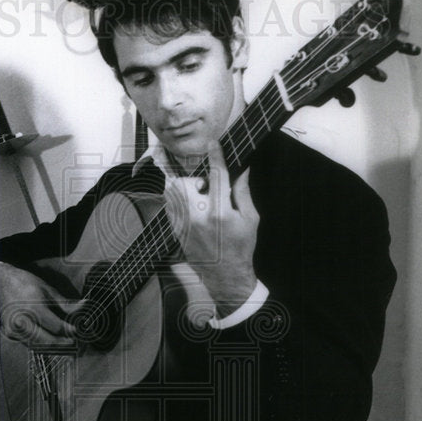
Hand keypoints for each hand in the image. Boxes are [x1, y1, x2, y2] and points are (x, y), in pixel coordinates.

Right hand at [0, 264, 80, 348]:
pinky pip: (30, 344)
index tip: (80, 332)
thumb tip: (85, 306)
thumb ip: (65, 304)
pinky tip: (52, 342)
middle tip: (76, 343)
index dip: (70, 331)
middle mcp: (21, 320)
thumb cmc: (26, 284)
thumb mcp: (47, 290)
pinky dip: (42, 345)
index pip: (56, 326)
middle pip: (47, 341)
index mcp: (32, 306)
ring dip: (54, 347)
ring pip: (38, 346)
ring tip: (67, 344)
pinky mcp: (10, 334)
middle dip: (64, 344)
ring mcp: (13, 329)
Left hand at [164, 142, 259, 318]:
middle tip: (206, 188)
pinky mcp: (176, 231)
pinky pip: (170, 206)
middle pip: (182, 183)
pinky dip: (180, 202)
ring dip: (184, 189)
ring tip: (201, 201)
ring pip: (172, 193)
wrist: (225, 276)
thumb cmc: (241, 247)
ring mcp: (183, 226)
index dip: (215, 156)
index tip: (212, 144)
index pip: (216, 176)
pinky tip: (195, 211)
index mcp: (220, 213)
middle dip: (193, 179)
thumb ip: (242, 192)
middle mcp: (198, 218)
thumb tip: (241, 168)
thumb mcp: (250, 219)